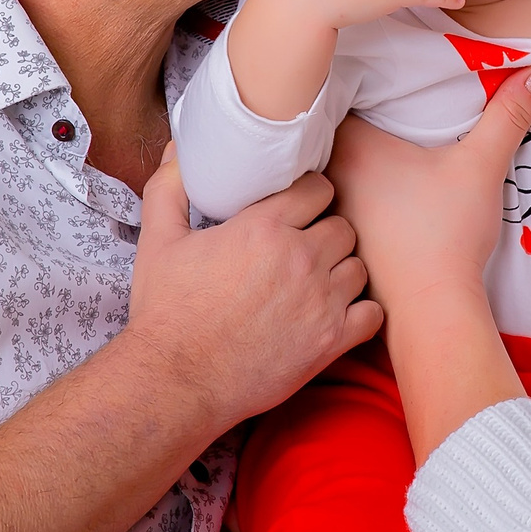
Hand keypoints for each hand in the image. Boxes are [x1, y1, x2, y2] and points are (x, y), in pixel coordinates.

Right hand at [124, 146, 380, 427]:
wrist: (177, 380)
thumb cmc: (166, 311)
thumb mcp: (158, 242)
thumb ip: (169, 189)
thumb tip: (177, 151)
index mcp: (264, 227)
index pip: (318, 188)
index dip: (309, 196)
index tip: (298, 210)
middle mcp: (300, 258)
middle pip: (343, 226)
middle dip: (326, 233)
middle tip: (305, 249)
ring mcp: (320, 301)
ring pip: (359, 267)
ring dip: (342, 271)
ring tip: (318, 282)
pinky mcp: (330, 341)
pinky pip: (372, 314)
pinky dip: (360, 313)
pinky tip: (336, 315)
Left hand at [329, 69, 530, 461]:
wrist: (430, 310)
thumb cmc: (446, 234)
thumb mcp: (481, 165)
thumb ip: (509, 114)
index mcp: (349, 146)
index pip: (337, 91)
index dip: (353, 74)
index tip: (374, 62)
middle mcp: (327, 175)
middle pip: (331, 127)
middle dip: (353, 113)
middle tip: (381, 94)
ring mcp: (329, 211)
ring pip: (333, 166)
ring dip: (353, 157)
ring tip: (382, 142)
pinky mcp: (340, 240)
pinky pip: (341, 200)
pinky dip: (357, 191)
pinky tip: (385, 193)